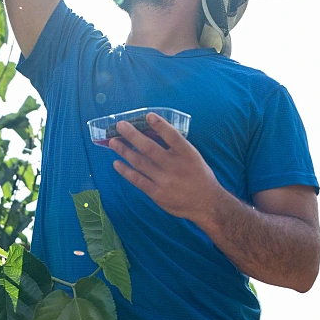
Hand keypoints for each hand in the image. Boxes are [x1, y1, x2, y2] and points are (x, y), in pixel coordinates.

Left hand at [108, 112, 222, 222]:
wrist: (206, 203)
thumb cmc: (198, 176)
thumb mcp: (193, 157)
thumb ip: (176, 147)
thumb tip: (152, 133)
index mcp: (187, 154)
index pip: (173, 136)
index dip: (161, 125)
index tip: (148, 115)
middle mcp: (175, 166)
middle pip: (149, 148)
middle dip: (132, 135)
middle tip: (120, 125)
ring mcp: (165, 180)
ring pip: (140, 162)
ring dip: (124, 151)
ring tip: (113, 142)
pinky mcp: (157, 193)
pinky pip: (137, 180)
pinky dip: (125, 171)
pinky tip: (117, 163)